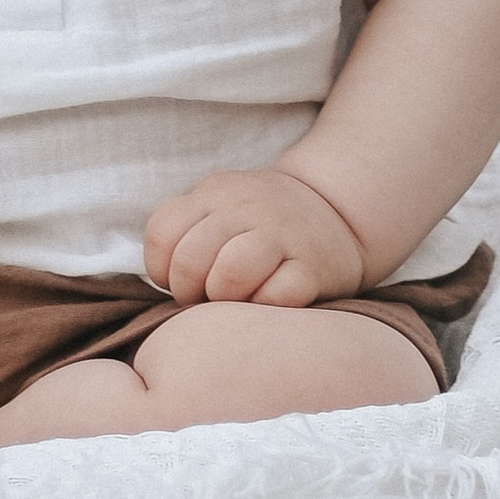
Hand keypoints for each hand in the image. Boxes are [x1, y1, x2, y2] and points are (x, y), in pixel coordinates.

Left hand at [144, 168, 367, 308]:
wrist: (337, 211)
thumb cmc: (262, 223)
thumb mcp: (221, 207)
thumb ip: (187, 229)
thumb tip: (163, 279)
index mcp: (215, 193)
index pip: (162, 234)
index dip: (162, 269)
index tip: (181, 280)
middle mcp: (246, 207)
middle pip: (191, 260)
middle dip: (189, 292)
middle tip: (207, 298)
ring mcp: (282, 235)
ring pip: (230, 274)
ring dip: (225, 299)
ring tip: (235, 300)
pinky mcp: (313, 267)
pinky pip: (276, 296)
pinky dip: (264, 306)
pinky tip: (267, 300)